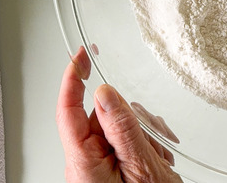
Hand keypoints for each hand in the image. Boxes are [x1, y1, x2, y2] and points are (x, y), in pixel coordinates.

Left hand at [56, 46, 182, 182]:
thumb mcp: (140, 167)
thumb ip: (122, 128)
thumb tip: (105, 93)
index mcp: (83, 162)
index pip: (68, 110)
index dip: (72, 78)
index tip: (81, 56)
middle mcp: (84, 164)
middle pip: (100, 117)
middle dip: (130, 117)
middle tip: (151, 133)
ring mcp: (96, 167)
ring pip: (116, 127)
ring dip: (142, 133)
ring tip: (158, 155)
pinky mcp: (108, 170)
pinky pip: (124, 143)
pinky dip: (144, 143)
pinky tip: (156, 159)